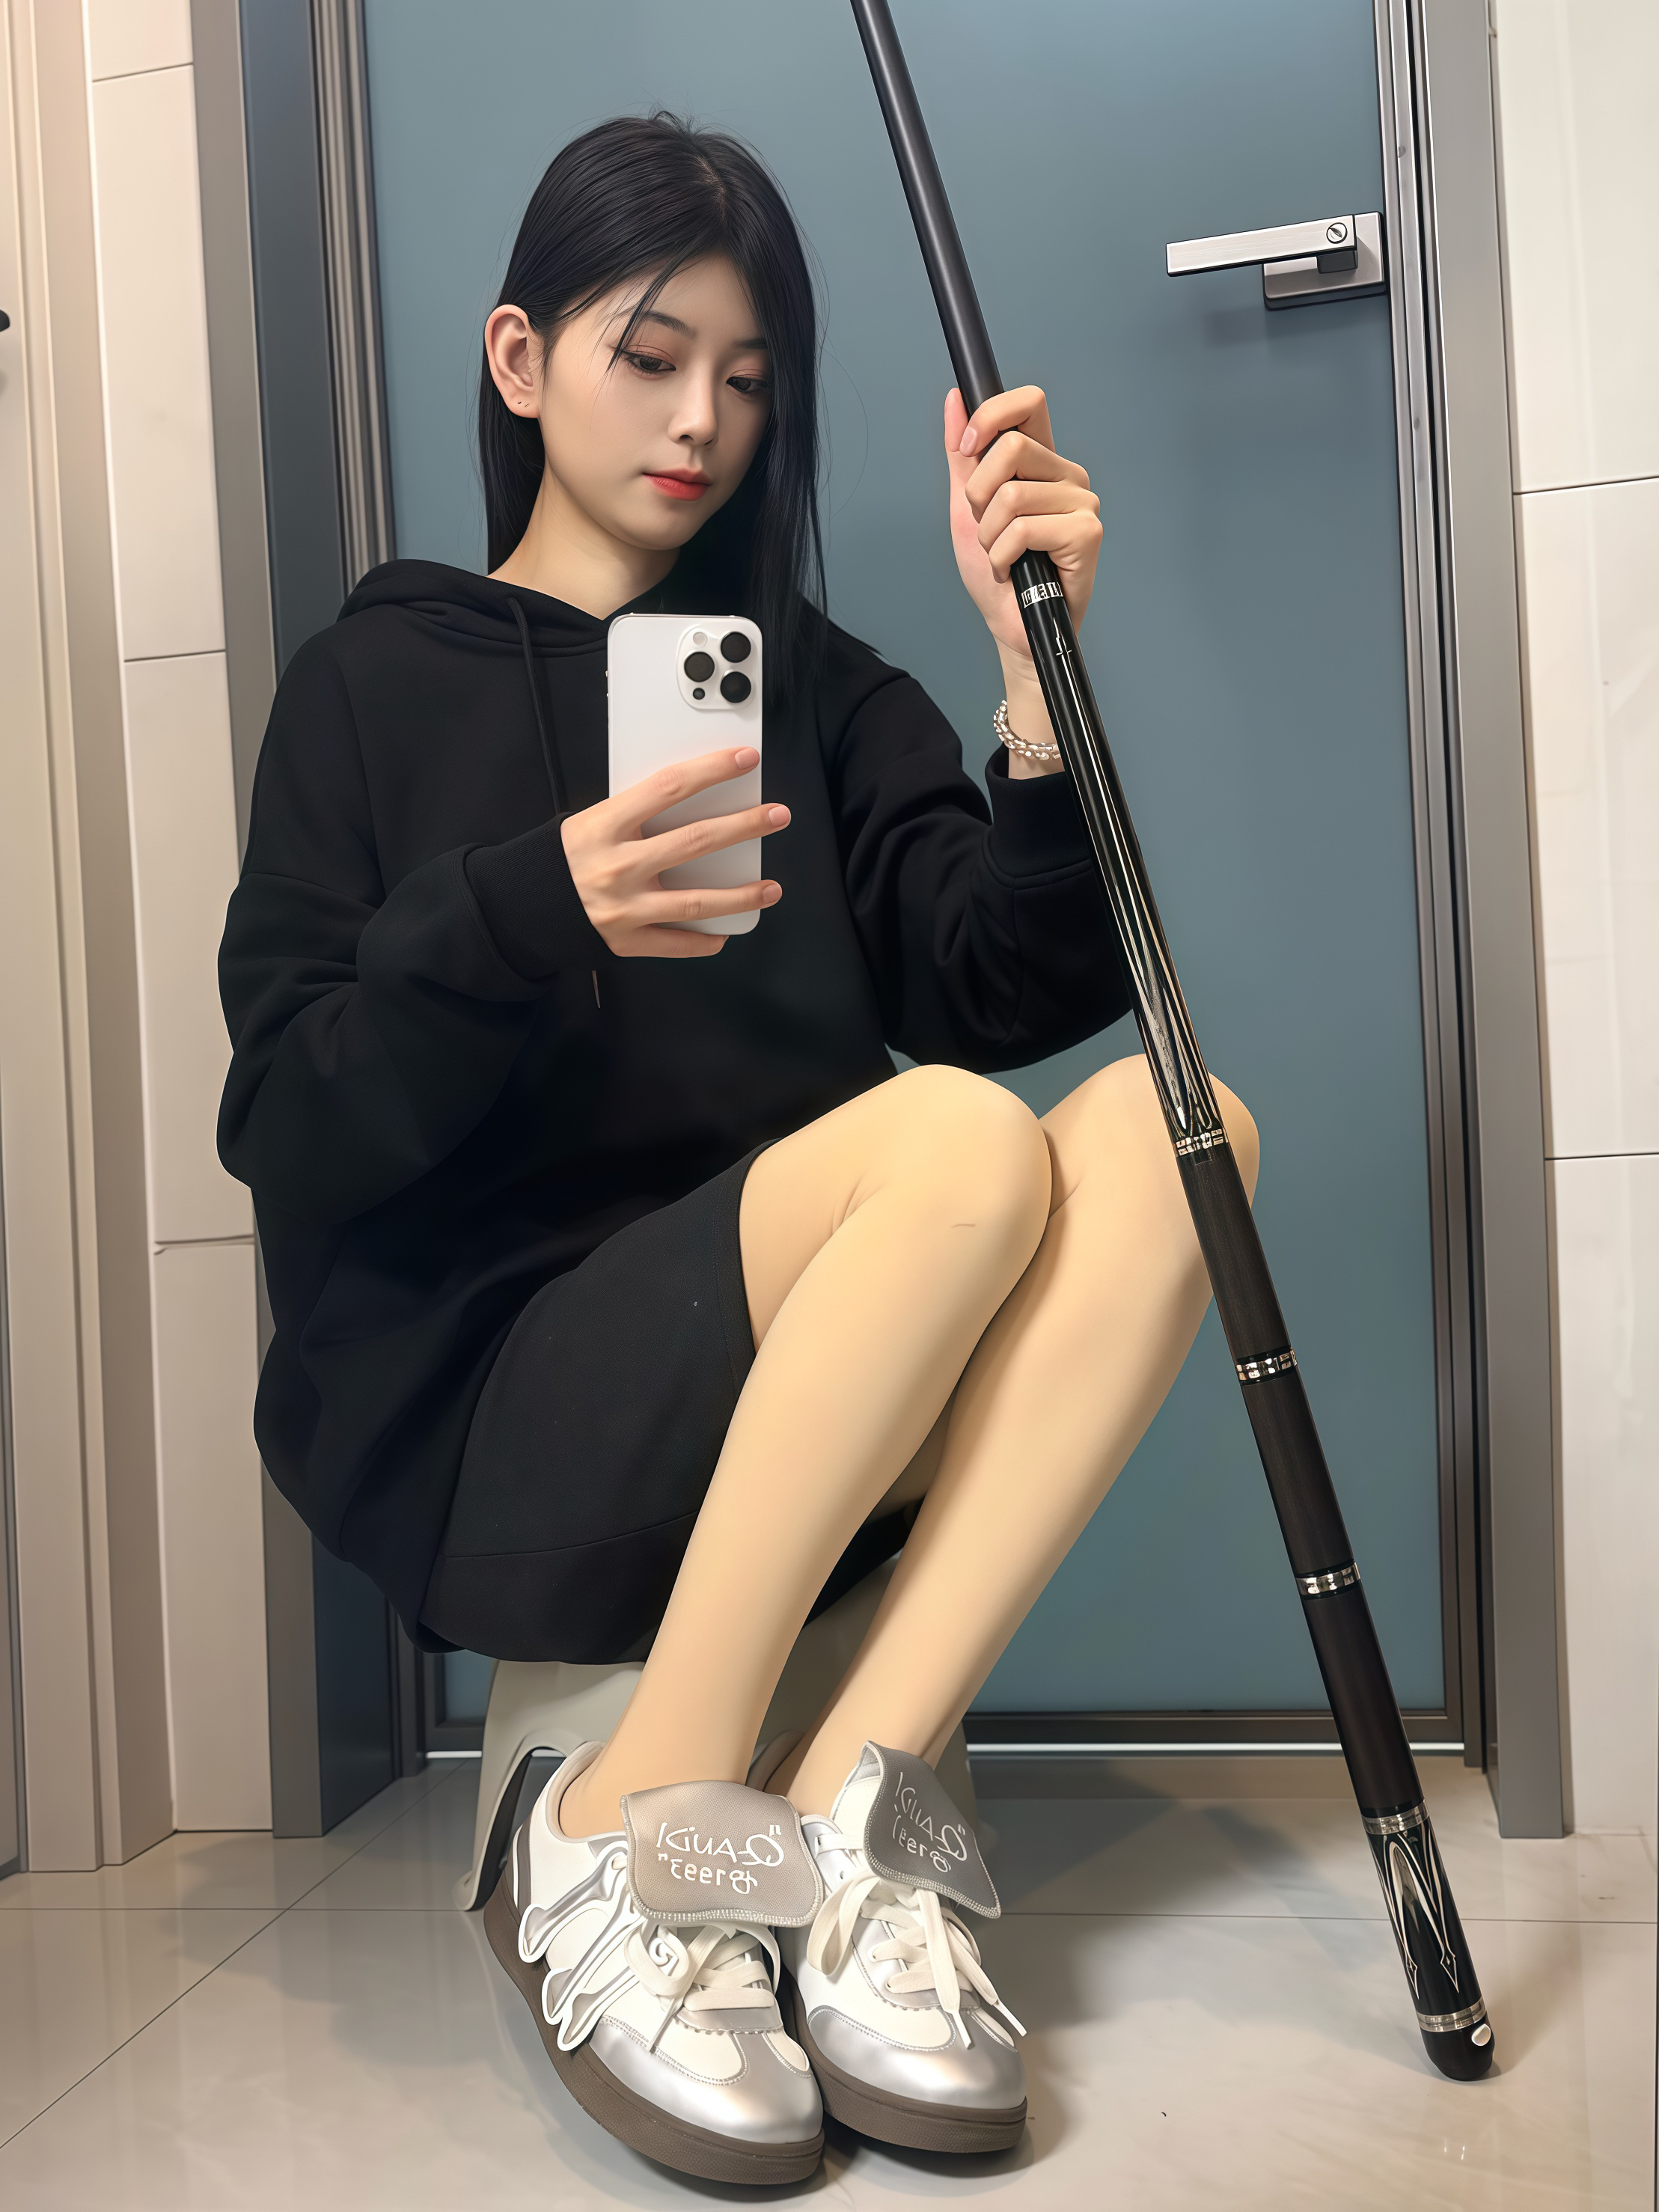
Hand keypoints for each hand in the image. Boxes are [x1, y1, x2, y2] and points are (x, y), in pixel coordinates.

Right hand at [560, 746, 787, 957]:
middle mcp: (617, 866)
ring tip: (772, 888)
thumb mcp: (590, 821)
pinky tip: (726, 933)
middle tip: (777, 816)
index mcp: (605, 826)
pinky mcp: (626, 940)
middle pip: (695, 841)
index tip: (745, 760)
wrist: (524, 905)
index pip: (668, 787)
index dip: (711, 770)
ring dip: (741, 895)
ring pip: (696, 902)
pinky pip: (676, 943)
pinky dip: (704, 940)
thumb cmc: (565, 857)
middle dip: (744, 827)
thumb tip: (694, 798)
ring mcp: (624, 907)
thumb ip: (635, 813)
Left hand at [945, 385, 1100, 653]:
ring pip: (1011, 496)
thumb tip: (955, 399)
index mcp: (1042, 461)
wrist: (1009, 624)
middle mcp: (1066, 475)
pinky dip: (1005, 556)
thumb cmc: (997, 570)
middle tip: (990, 528)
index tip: (968, 448)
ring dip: (991, 536)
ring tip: (1004, 556)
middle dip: (979, 496)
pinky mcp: (1086, 533)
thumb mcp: (967, 506)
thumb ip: (962, 454)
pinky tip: (1015, 570)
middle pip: (1010, 447)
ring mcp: (1082, 502)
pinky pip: (1024, 529)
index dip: (990, 416)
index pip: (1029, 403)